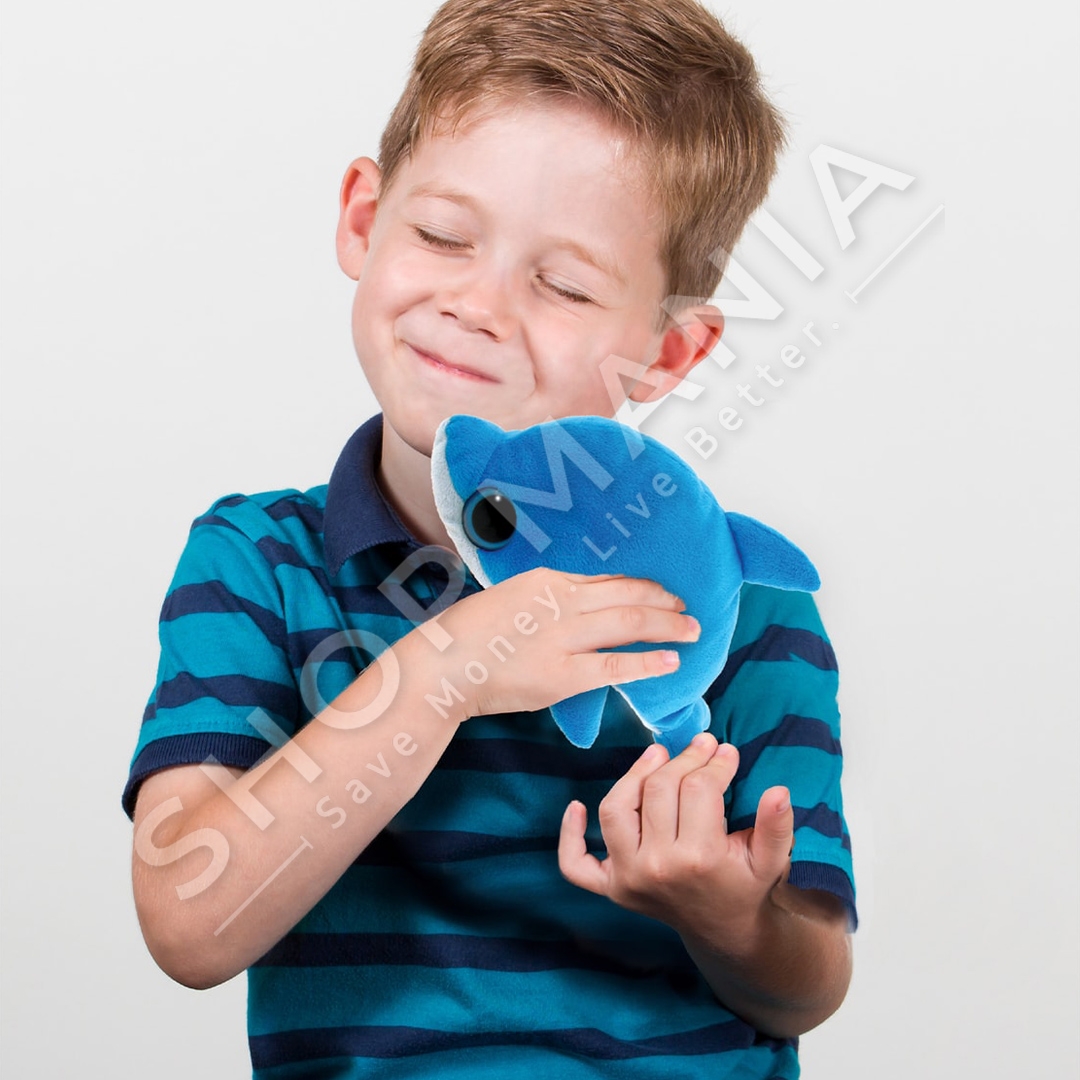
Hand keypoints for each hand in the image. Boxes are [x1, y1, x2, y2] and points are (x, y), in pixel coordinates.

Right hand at [434, 567, 698, 719]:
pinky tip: (671, 661)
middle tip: (686, 607)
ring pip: (629, 623)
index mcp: (547, 581)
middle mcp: (561, 602)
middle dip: (663, 601)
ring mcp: (564, 637)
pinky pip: (616, 665)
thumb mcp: (508, 598)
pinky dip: (648, 662)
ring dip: (666, 626)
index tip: (658, 591)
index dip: (639, 586)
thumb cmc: (467, 635)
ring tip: (692, 631)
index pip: (605, 580)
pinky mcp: (563, 674)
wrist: (442, 666)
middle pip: (627, 596)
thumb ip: (544, 600)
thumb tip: (575, 603)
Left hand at [557, 732, 793, 944]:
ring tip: (657, 756)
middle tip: (700, 746)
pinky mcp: (611, 888)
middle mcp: (657, 868)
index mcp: (699, 858)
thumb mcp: (771, 858)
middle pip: (660, 790)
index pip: (699, 788)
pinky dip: (570, 835)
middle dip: (683, 760)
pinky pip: (576, 864)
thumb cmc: (746, 885)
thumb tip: (779, 791)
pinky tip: (576, 807)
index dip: (715, 763)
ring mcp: (628, 879)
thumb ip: (777, 826)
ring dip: (633, 776)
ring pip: (616, 809)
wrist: (726, 931)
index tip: (726, 752)